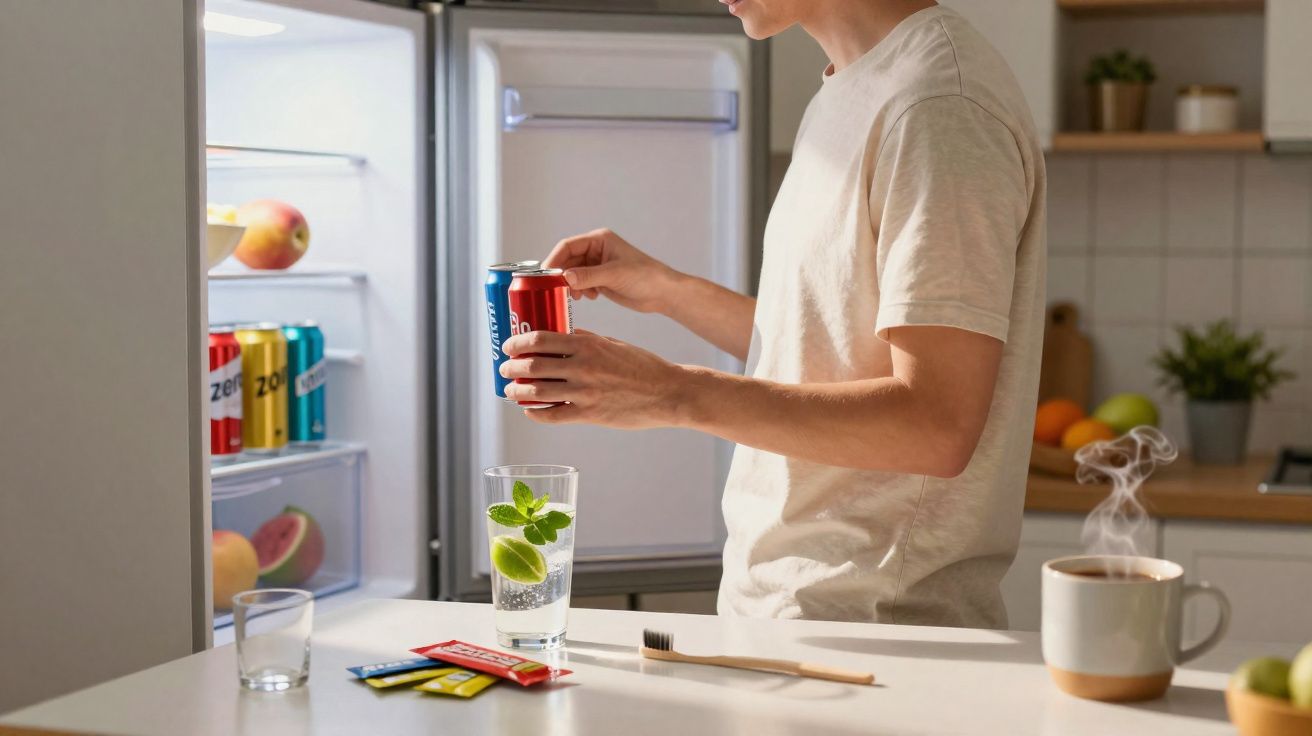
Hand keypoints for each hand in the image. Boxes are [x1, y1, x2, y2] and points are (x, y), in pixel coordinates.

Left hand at [500, 329, 689, 428]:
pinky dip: (536, 413)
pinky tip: (530, 410)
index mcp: (588, 345)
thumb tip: (563, 337)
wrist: (667, 392)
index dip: (518, 343)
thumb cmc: (643, 367)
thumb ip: (587, 341)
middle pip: (533, 365)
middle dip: (512, 367)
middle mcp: (582, 367)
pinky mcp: (590, 415)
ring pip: (538, 391)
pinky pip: (553, 415)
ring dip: (518, 391)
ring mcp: (585, 393)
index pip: (541, 339)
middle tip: (504, 368)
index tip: (508, 346)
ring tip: (511, 390)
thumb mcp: (614, 344)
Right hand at [543, 228, 678, 313]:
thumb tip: (565, 277)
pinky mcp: (601, 279)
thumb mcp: (614, 274)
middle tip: (556, 289)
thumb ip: (588, 276)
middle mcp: (596, 250)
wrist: (662, 293)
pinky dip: (580, 290)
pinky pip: (581, 283)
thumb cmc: (645, 276)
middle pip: (568, 260)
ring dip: (571, 285)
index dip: (554, 259)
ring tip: (577, 295)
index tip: (545, 274)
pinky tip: (589, 297)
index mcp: (599, 240)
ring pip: (573, 273)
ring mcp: (598, 265)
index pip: (568, 246)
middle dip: (562, 275)